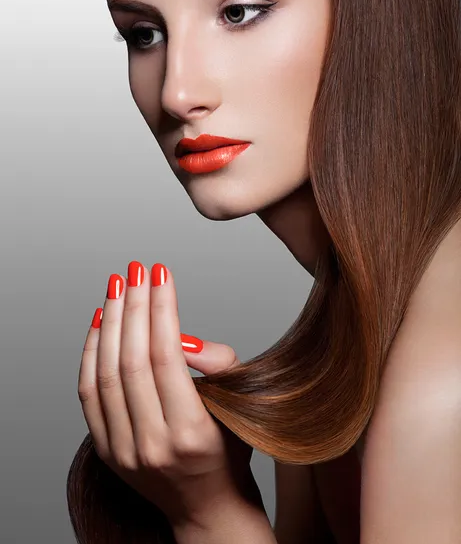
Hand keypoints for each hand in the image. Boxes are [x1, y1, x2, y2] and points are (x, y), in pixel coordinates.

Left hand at [78, 261, 252, 528]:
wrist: (207, 506)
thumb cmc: (231, 451)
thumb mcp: (241, 404)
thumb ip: (219, 363)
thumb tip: (180, 334)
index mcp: (191, 433)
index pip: (167, 356)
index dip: (162, 309)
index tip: (161, 273)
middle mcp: (151, 445)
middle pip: (132, 360)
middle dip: (133, 307)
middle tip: (137, 270)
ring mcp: (123, 451)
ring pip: (105, 374)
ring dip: (110, 323)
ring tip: (117, 286)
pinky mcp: (106, 450)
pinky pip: (89, 393)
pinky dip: (91, 352)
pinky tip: (99, 321)